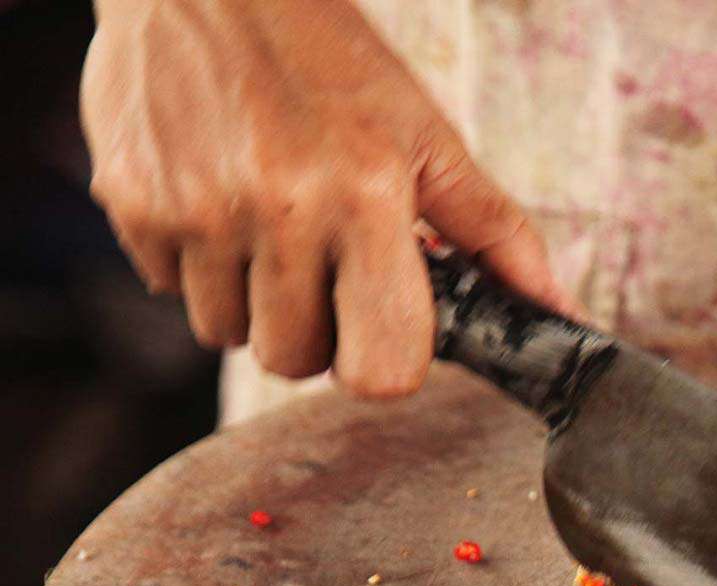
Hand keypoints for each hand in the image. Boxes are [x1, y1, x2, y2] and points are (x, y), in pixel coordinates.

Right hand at [82, 0, 574, 395]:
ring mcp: (197, 211)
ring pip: (227, 333)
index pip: (382, 371)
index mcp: (367, 200)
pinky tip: (216, 198)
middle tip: (322, 262)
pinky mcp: (133, 204)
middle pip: (296, 363)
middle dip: (314, 330)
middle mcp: (279, 211)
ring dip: (251, 299)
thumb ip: (496, 235)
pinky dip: (196, 262)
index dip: (384, 360)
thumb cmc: (330, 60)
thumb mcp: (428, 139)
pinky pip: (168, 290)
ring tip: (268, 224)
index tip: (381, 322)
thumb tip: (560, 311)